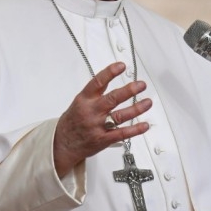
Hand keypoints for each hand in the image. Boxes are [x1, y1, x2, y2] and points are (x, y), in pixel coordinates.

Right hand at [53, 62, 151, 176]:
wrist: (62, 144)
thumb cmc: (71, 123)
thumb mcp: (78, 103)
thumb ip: (94, 93)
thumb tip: (109, 79)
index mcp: (84, 100)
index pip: (97, 82)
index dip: (110, 73)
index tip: (121, 66)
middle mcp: (91, 112)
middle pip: (112, 98)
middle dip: (129, 90)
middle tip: (140, 85)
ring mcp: (97, 126)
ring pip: (120, 115)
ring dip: (136, 109)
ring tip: (147, 102)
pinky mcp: (103, 139)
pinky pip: (122, 133)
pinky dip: (135, 129)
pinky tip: (144, 125)